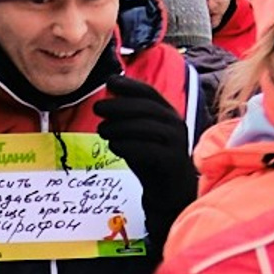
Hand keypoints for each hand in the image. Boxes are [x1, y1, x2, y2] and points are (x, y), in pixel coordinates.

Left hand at [91, 73, 199, 252]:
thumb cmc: (151, 159)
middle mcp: (175, 124)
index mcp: (167, 113)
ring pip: (146, 128)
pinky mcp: (172, 161)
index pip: (149, 93)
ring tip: (101, 130)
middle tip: (97, 108)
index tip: (109, 82)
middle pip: (146, 108)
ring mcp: (176, 142)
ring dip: (120, 127)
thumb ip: (126, 116)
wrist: (170, 192)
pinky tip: (114, 146)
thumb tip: (108, 93)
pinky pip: (148, 150)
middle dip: (119, 106)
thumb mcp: (137, 134)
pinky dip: (128, 146)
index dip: (130, 85)